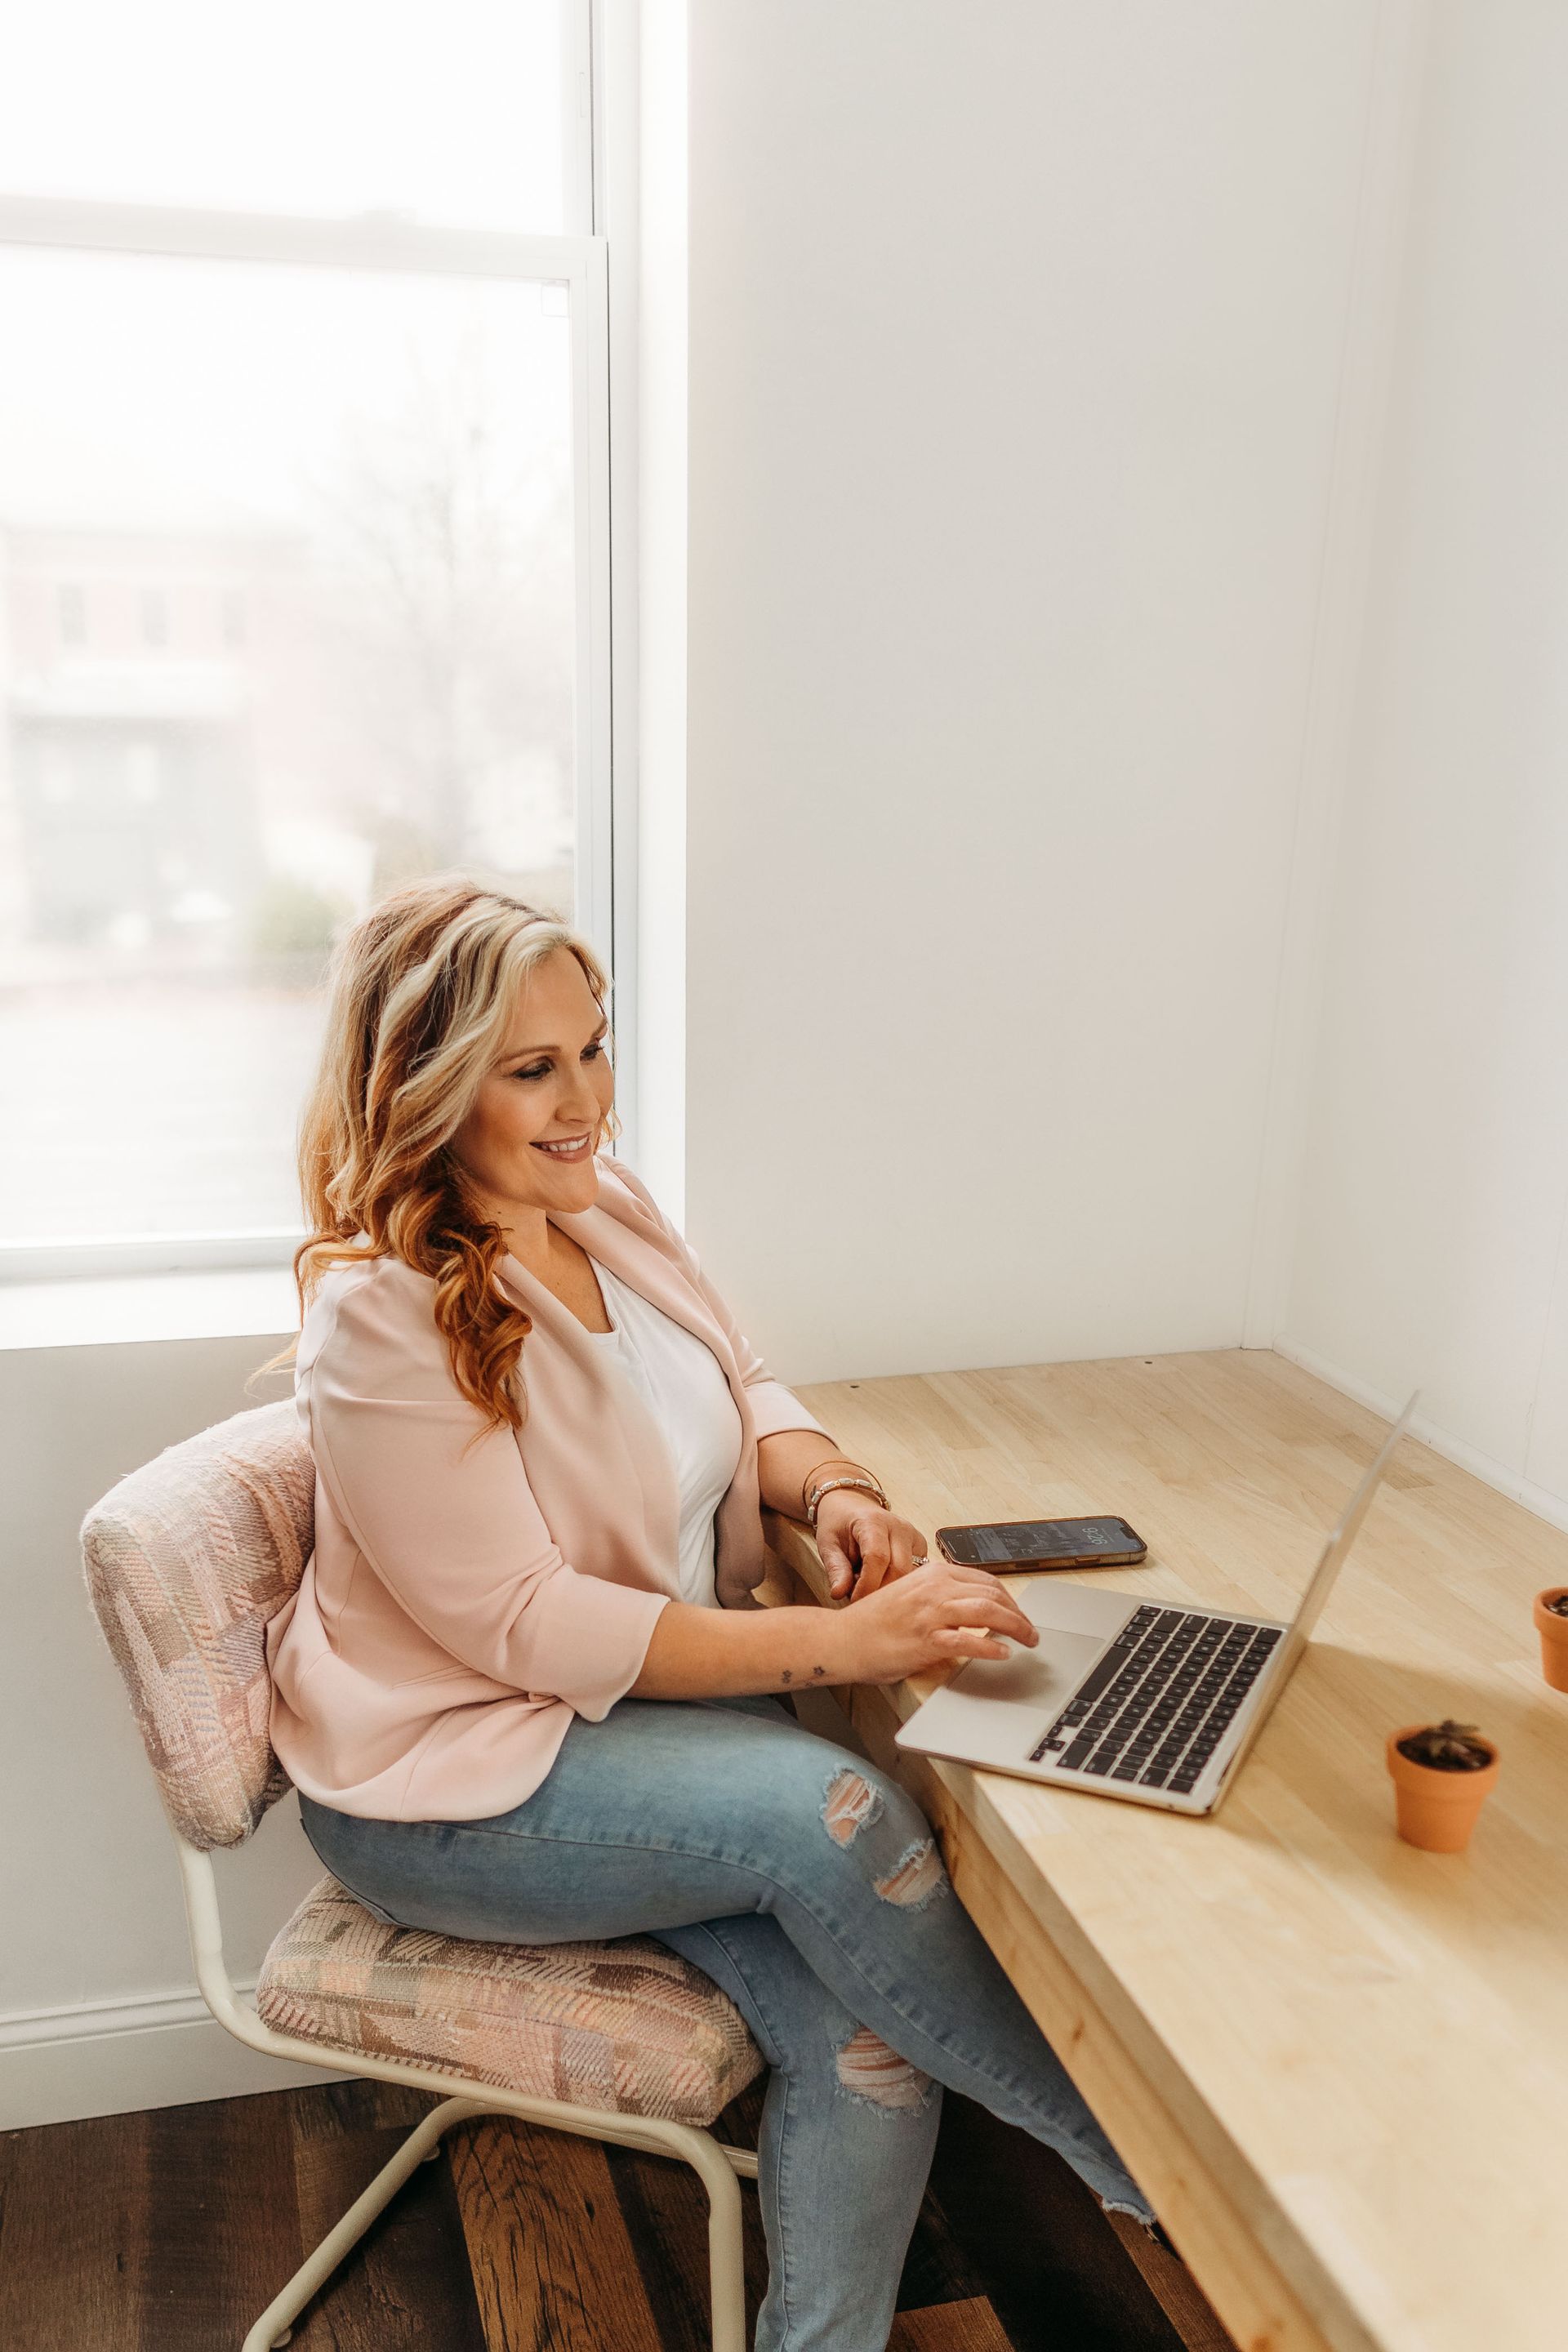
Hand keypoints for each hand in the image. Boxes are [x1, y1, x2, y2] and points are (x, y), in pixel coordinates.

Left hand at [813, 1493, 928, 1599]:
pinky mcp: (920, 1547)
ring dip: (889, 1588)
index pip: (877, 1558)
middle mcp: (899, 1526)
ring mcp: (913, 1536)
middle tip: (861, 1597)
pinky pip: (915, 1574)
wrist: (852, 1506)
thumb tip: (839, 1593)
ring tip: (869, 1584)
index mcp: (873, 1521)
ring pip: (910, 1575)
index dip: (867, 1585)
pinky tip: (882, 1580)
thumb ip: (836, 1569)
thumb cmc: (839, 1523)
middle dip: (880, 1591)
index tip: (855, 1600)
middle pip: (899, 1570)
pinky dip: (898, 1584)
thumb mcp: (828, 1544)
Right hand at [839, 1558, 1038, 1684]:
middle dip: (1019, 1613)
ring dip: (1015, 1627)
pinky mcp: (925, 1640)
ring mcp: (930, 1613)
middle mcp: (934, 1588)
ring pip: (987, 1611)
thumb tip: (972, 1608)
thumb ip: (940, 1597)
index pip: (985, 1580)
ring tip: (1028, 1640)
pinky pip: (968, 1641)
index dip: (1009, 1598)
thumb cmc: (874, 1623)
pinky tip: (1003, 1654)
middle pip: (993, 1593)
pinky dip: (991, 1647)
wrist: (841, 1640)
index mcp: (932, 1574)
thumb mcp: (910, 1595)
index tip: (1018, 1613)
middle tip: (1030, 1631)